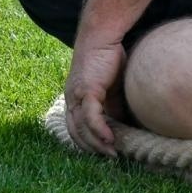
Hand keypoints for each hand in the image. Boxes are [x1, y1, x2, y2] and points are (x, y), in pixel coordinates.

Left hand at [63, 38, 127, 154]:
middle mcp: (71, 99)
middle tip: (109, 158)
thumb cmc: (107, 57)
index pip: (76, 127)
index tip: (103, 151)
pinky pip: (91, 117)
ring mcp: (77, 95)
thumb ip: (112, 105)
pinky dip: (100, 130)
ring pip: (83, 128)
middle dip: (92, 148)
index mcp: (74, 98)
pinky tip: (110, 138)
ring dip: (97, 144)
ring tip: (112, 153)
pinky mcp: (87, 90)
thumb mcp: (110, 87)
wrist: (102, 35)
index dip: (88, 142)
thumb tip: (120, 123)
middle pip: (77, 132)